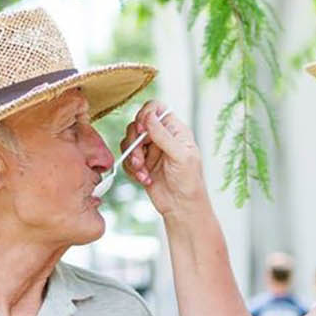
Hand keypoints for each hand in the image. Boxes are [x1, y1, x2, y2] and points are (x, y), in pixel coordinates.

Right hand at [119, 103, 208, 219]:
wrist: (181, 207)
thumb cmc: (189, 181)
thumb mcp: (180, 156)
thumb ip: (163, 136)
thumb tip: (149, 116)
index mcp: (175, 130)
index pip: (156, 109)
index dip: (145, 115)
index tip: (142, 129)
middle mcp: (161, 137)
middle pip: (137, 125)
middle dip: (134, 143)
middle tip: (140, 160)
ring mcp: (150, 150)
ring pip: (129, 142)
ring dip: (132, 158)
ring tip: (142, 172)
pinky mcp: (141, 164)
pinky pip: (127, 159)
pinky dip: (132, 170)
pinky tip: (144, 179)